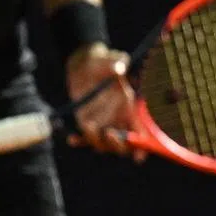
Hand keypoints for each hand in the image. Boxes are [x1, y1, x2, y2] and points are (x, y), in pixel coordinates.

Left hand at [65, 44, 145, 161]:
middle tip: (109, 133)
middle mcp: (120, 118)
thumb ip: (117, 62)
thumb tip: (121, 66)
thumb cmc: (104, 62)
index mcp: (131, 106)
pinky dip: (81, 141)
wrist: (87, 65)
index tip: (139, 156)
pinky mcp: (88, 123)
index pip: (142, 130)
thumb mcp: (112, 59)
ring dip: (97, 140)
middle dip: (119, 144)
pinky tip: (72, 139)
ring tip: (88, 125)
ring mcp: (104, 123)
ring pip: (105, 144)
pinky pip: (87, 138)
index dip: (143, 145)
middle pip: (125, 144)